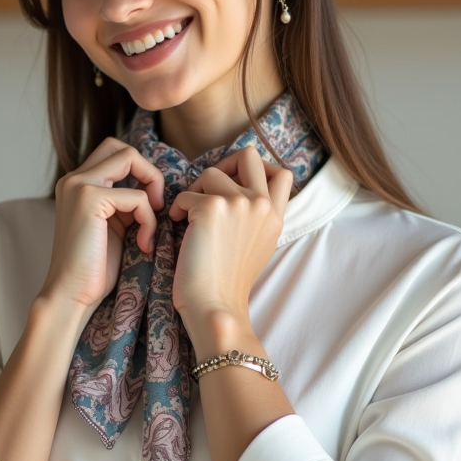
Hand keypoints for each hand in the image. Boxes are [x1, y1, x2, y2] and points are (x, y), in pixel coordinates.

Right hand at [40, 137, 164, 312]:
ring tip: (148, 229)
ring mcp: (79, 185)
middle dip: (148, 171)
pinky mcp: (89, 198)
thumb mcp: (113, 225)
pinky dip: (148, 220)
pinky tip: (143, 244)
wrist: (71, 294)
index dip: (140, 173)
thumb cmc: (94, 268)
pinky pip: (136, 196)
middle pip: (121, 147)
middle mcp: (74, 178)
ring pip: (129, 159)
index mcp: (77, 184)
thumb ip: (125, 202)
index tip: (151, 206)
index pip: (114, 154)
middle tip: (155, 205)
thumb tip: (152, 188)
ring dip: (151, 194)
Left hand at [167, 145, 292, 343]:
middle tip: (209, 189)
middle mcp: (262, 204)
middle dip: (224, 165)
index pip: (282, 172)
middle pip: (248, 154)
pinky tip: (179, 226)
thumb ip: (258, 217)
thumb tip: (240, 192)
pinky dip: (178, 208)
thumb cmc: (228, 282)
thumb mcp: (259, 246)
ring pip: (209, 173)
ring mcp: (239, 203)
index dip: (257, 169)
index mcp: (275, 216)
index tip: (236, 185)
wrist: (216, 306)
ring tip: (190, 217)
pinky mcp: (211, 208)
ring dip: (195, 192)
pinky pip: (185, 194)